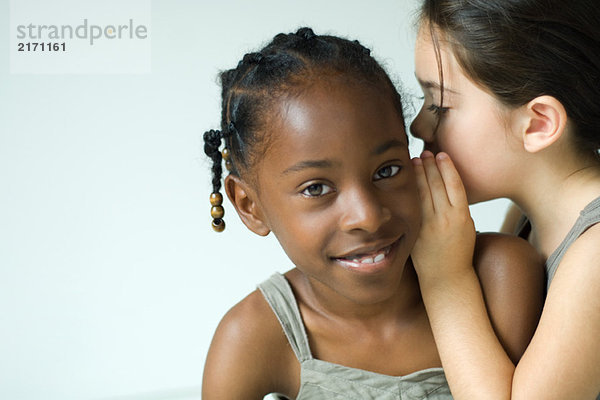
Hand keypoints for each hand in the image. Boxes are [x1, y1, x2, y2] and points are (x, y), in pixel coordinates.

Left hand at [411, 151, 475, 281]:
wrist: (447, 277)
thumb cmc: (459, 250)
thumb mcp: (467, 226)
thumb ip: (458, 206)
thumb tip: (446, 182)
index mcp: (462, 216)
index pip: (454, 185)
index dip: (448, 167)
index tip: (442, 154)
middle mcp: (445, 219)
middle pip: (436, 185)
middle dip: (430, 165)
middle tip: (425, 152)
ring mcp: (428, 226)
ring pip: (423, 193)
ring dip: (418, 174)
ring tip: (415, 159)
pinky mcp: (416, 232)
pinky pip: (412, 207)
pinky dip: (410, 191)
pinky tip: (407, 180)